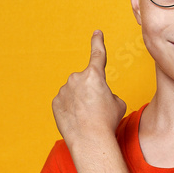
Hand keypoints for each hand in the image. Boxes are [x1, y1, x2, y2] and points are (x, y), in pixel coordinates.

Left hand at [52, 30, 127, 145]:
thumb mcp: (118, 104)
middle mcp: (77, 78)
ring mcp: (64, 90)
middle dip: (91, 92)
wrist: (89, 139)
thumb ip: (108, 93)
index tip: (97, 33)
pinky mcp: (55, 102)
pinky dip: (71, 109)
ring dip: (80, 101)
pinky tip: (76, 119)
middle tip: (97, 109)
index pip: (98, 54)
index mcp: (94, 75)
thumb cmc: (107, 121)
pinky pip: (65, 102)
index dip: (98, 42)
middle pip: (86, 81)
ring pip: (74, 92)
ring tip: (87, 117)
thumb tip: (99, 96)